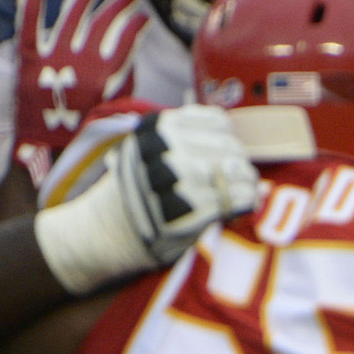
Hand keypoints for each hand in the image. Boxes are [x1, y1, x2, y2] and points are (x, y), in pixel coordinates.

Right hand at [34, 106, 258, 292]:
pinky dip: (244, 205)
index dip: (227, 140)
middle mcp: (167, 146)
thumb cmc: (141, 192)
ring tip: (239, 195)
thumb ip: (190, 141)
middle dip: (238, 165)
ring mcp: (178, 175)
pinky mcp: (191, 206)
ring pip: (235, 171)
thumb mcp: (153, 152)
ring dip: (244, 185)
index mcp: (158, 127)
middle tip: (237, 180)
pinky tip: (235, 212)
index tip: (223, 156)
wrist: (109, 231)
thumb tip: (237, 147)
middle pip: (229, 147)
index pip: (217, 121)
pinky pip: (236, 198)